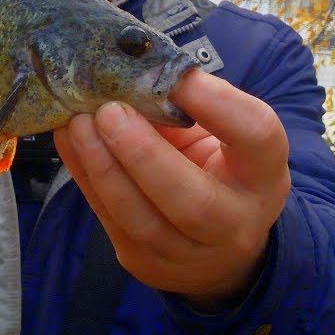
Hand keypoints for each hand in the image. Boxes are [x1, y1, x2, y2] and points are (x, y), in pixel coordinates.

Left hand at [54, 69, 289, 310]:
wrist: (218, 246)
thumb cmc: (219, 169)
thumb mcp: (225, 137)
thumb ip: (191, 108)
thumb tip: (136, 70)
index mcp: (264, 175)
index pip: (256, 138)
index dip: (218, 105)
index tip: (178, 74)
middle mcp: (235, 223)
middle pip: (192, 201)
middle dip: (143, 154)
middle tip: (109, 110)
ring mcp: (188, 255)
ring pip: (140, 219)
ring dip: (102, 166)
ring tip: (79, 122)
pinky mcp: (144, 264)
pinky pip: (108, 220)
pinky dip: (84, 175)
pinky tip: (69, 139)